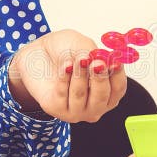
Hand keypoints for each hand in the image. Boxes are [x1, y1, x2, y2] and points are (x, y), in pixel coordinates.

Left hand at [9, 29, 126, 122]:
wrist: (38, 53)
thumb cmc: (65, 50)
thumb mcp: (83, 45)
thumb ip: (94, 54)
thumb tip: (99, 60)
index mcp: (107, 91)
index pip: (118, 88)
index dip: (117, 75)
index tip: (113, 61)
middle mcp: (94, 105)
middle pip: (102, 96)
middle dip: (99, 78)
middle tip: (96, 62)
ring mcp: (76, 111)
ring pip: (81, 95)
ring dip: (79, 75)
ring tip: (75, 58)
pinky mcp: (56, 109)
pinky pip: (63, 94)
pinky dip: (64, 77)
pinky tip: (64, 65)